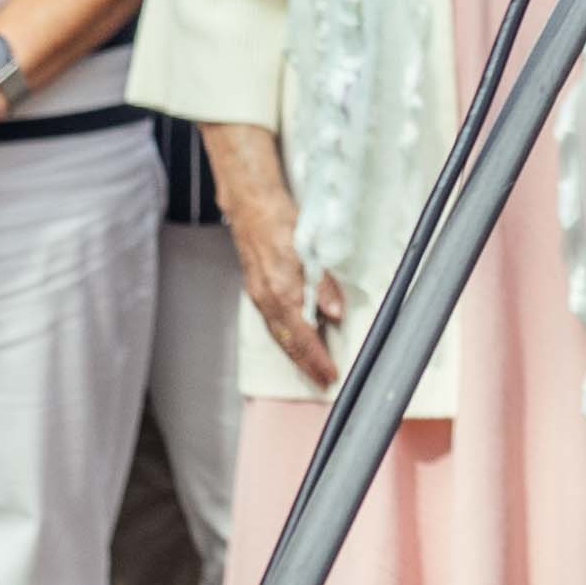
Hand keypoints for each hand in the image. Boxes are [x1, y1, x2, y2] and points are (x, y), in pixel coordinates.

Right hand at [229, 217, 347, 386]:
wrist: (251, 204)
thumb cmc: (280, 221)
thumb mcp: (311, 250)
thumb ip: (324, 284)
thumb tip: (334, 313)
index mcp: (282, 292)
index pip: (303, 337)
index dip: (317, 359)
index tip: (330, 374)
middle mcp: (267, 298)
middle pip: (288, 342)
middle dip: (306, 364)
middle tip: (322, 380)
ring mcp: (258, 294)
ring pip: (278, 334)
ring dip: (295, 354)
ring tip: (310, 366)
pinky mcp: (256, 288)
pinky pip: (271, 322)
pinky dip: (285, 336)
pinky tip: (293, 338)